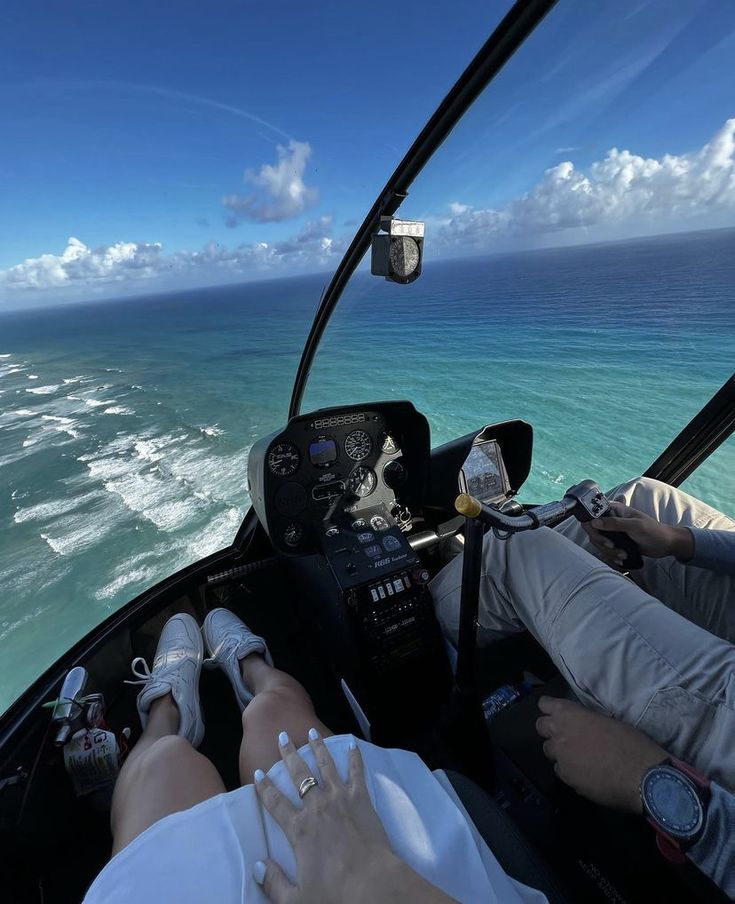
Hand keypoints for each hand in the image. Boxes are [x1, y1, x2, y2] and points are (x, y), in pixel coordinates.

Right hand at [254, 730, 456, 903]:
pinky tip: (352, 744)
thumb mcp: (296, 899)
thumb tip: (257, 866)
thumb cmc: (335, 894)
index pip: (275, 803)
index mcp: (298, 830)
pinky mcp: (362, 799)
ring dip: (317, 747)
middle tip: (283, 736)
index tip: (258, 773)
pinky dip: (354, 757)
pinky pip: (357, 772)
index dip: (264, 787)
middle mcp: (317, 808)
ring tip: (311, 731)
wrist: (373, 884)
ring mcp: (341, 799)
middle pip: (299, 775)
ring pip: (326, 766)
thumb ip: (273, 882)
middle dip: (289, 754)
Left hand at [536, 696, 665, 813]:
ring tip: (578, 756)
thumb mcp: (607, 721)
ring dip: (560, 751)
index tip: (558, 713)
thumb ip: (587, 721)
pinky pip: (561, 770)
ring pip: (549, 751)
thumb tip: (583, 726)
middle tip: (567, 735)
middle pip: (541, 727)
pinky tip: (585, 773)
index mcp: (568, 714)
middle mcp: (558, 733)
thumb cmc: (630, 742)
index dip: (550, 708)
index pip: (545, 704)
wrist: (641, 776)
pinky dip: (569, 770)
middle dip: (551, 730)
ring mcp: (560, 757)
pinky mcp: (566, 779)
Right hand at [582, 501, 692, 565]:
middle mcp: (610, 519)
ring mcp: (612, 531)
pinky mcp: (616, 542)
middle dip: (602, 542)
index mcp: (614, 509)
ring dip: (609, 551)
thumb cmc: (653, 530)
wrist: (665, 544)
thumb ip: (614, 523)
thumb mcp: (634, 525)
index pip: (592, 514)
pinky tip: (621, 559)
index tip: (600, 535)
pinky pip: (605, 550)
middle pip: (593, 531)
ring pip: (598, 542)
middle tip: (613, 547)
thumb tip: (594, 522)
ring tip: (623, 555)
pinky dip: (612, 556)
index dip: (592, 526)